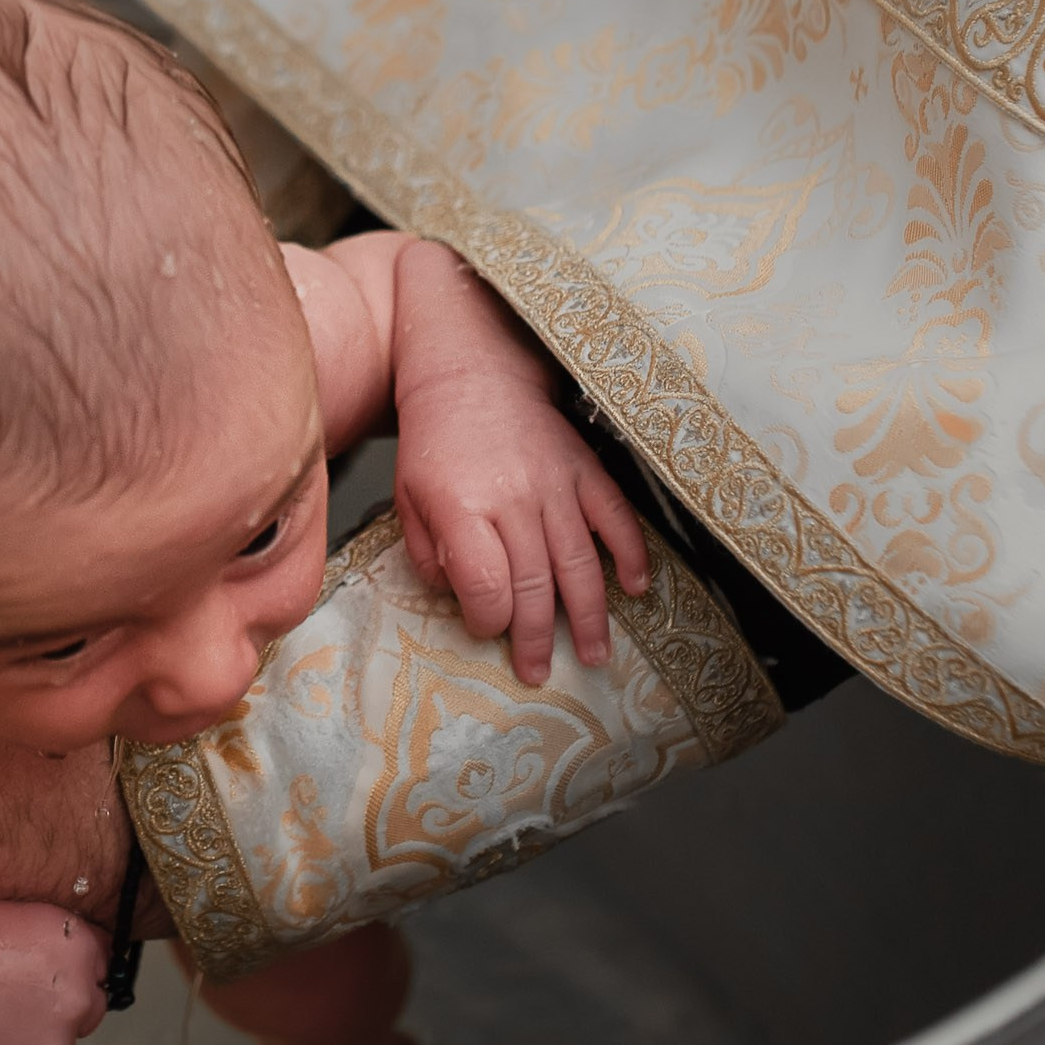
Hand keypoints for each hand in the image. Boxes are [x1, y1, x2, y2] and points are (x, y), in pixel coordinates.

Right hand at [0, 902, 109, 1044]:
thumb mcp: (27, 917)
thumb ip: (65, 945)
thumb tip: (85, 967)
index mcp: (82, 952)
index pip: (100, 971)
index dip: (67, 975)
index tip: (39, 976)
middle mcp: (79, 1002)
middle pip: (84, 1015)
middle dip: (57, 1012)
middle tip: (10, 1001)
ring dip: (29, 1041)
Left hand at [390, 371, 647, 685]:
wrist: (471, 372)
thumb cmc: (434, 440)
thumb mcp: (408, 497)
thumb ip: (429, 552)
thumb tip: (461, 597)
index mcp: (463, 507)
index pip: (488, 587)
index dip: (490, 621)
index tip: (489, 631)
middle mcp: (514, 499)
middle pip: (535, 586)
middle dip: (539, 638)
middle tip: (541, 672)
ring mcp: (556, 484)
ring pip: (580, 564)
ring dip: (590, 617)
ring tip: (596, 655)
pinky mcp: (585, 470)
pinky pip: (616, 519)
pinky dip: (630, 556)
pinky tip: (635, 589)